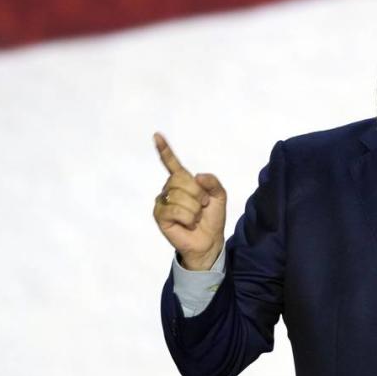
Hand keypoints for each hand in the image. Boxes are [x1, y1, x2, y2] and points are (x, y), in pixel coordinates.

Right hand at [152, 132, 226, 269]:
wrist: (209, 240)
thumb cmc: (212, 218)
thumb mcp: (219, 196)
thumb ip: (213, 182)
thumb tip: (198, 177)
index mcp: (183, 181)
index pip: (172, 163)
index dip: (165, 150)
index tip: (157, 135)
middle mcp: (170, 188)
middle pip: (181, 180)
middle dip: (198, 194)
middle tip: (202, 206)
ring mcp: (163, 201)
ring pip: (180, 196)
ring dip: (194, 209)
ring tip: (195, 217)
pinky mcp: (159, 215)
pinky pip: (175, 210)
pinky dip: (187, 218)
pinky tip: (188, 224)